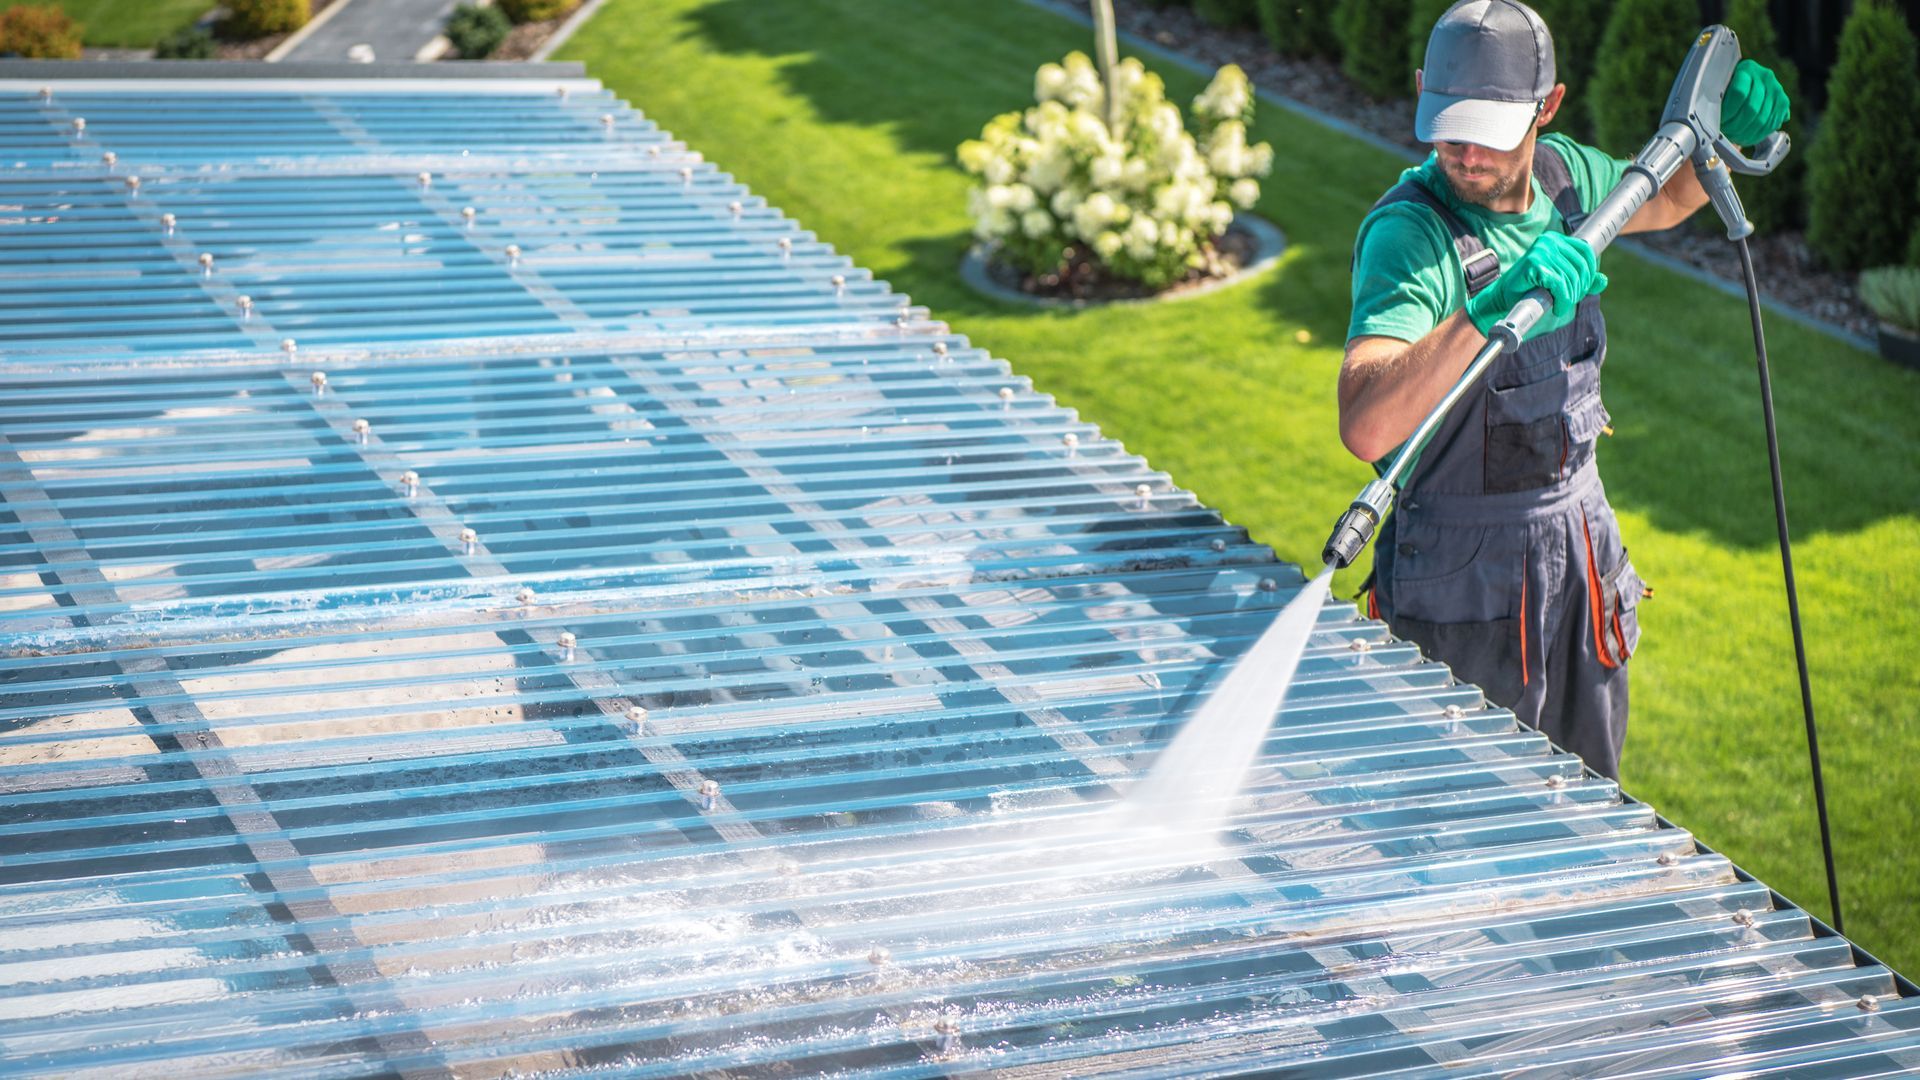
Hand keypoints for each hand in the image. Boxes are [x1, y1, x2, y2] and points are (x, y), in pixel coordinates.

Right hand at [1464, 232, 1607, 338]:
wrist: (1502, 301)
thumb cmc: (1529, 291)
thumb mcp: (1561, 283)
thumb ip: (1581, 280)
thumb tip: (1603, 280)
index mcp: (1555, 240)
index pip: (1585, 251)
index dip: (1589, 272)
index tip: (1580, 288)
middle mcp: (1549, 241)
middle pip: (1581, 266)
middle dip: (1579, 288)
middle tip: (1568, 301)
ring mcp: (1541, 251)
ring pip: (1572, 277)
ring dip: (1570, 297)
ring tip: (1561, 306)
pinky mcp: (1534, 263)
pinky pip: (1560, 284)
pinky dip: (1562, 300)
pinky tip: (1557, 307)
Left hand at [1721, 58, 1789, 145]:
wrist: (1746, 84)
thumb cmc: (1727, 88)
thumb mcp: (1719, 87)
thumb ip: (1715, 98)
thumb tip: (1710, 119)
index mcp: (1746, 69)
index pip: (1739, 93)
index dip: (1728, 112)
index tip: (1720, 122)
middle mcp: (1764, 76)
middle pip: (1752, 108)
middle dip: (1736, 126)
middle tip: (1727, 133)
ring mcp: (1776, 89)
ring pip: (1763, 118)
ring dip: (1746, 133)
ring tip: (1735, 137)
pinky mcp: (1783, 102)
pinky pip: (1773, 123)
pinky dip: (1759, 135)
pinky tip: (1748, 138)